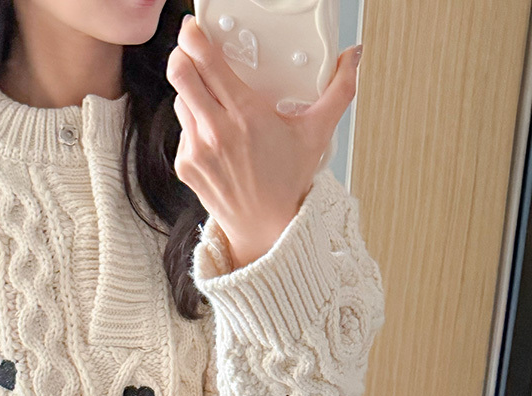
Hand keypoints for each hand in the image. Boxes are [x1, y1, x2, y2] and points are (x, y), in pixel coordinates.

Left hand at [167, 15, 363, 265]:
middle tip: (191, 49)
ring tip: (213, 98)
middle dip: (181, 55)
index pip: (206, 63)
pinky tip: (215, 133)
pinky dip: (194, 123)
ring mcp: (196, 149)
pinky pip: (182, 129)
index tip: (193, 28)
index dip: (193, 37)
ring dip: (191, 91)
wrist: (264, 228)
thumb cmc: (288, 181)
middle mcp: (216, 131)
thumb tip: (355, 57)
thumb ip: (339, 91)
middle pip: (180, 74)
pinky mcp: (185, 165)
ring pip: (180, 100)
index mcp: (246, 115)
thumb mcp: (316, 134)